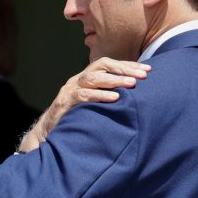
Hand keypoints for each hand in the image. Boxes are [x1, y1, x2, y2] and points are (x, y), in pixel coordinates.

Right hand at [18, 58, 150, 152]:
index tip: (148, 69)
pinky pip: (82, 95)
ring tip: (132, 83)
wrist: (49, 133)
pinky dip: (99, 95)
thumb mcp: (94, 105)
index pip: (108, 64)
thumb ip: (109, 97)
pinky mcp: (64, 103)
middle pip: (101, 65)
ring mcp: (70, 90)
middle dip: (124, 69)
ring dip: (114, 80)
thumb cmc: (76, 119)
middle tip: (143, 75)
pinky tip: (114, 98)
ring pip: (92, 77)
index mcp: (87, 79)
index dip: (128, 65)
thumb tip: (138, 96)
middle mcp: (78, 80)